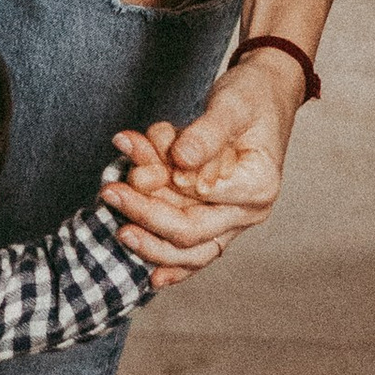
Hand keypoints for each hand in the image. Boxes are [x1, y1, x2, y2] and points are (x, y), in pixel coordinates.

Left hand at [98, 52, 306, 283]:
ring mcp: (232, 220)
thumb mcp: (231, 105)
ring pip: (188, 251)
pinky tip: (152, 279)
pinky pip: (192, 251)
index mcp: (259, 186)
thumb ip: (207, 133)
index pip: (203, 201)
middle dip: (145, 216)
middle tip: (110, 193)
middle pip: (191, 233)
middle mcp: (248, 211)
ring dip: (150, 241)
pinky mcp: (216, 219)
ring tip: (117, 227)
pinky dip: (170, 259)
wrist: (264, 95)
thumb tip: (181, 159)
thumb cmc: (252, 97)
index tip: (139, 169)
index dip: (168, 190)